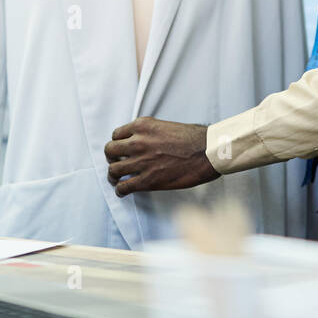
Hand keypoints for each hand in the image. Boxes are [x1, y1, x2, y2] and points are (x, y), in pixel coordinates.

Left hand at [105, 117, 220, 195]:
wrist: (207, 151)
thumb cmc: (193, 138)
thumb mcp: (165, 125)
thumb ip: (149, 132)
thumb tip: (142, 141)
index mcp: (142, 126)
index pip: (116, 135)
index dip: (117, 144)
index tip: (121, 150)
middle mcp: (137, 142)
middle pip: (109, 151)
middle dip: (112, 158)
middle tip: (117, 164)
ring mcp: (141, 161)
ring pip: (113, 170)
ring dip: (113, 176)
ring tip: (117, 180)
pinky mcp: (147, 180)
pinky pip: (124, 187)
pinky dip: (120, 190)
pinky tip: (123, 191)